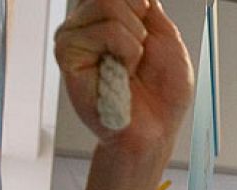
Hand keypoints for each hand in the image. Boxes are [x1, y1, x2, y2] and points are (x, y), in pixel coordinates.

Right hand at [55, 0, 193, 156]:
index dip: (140, 5)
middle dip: (139, 19)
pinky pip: (105, 30)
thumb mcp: (167, 38)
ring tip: (130, 66)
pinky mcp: (69, 56)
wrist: (156, 130)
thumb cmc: (162, 93)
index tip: (146, 32)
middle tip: (139, 53)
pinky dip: (127, 50)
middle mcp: (87, 24)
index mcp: (107, 17)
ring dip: (135, 39)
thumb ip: (148, 7)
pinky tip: (121, 73)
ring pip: (107, 3)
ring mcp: (74, 38)